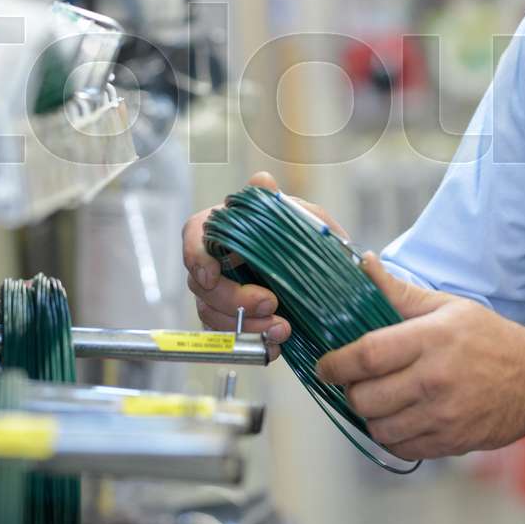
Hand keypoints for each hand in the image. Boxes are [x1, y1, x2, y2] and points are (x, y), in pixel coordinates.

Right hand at [182, 170, 349, 360]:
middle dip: (233, 298)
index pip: (194, 236)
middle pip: (202, 283)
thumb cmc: (309, 239)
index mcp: (225, 228)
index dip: (196, 256)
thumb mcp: (304, 217)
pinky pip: (229, 337)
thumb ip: (280, 203)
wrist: (329, 277)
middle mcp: (216, 261)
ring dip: (246, 325)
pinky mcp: (232, 321)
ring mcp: (220, 293)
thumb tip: (261, 181)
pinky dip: (253, 342)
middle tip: (271, 303)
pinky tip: (276, 343)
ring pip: (212, 314)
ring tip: (282, 328)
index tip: (211, 274)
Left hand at [317, 255, 524, 460]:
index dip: (335, 364)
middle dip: (350, 391)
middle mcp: (434, 380)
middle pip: (365, 397)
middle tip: (354, 382)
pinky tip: (398, 418)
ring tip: (377, 400)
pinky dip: (390, 436)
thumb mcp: (448, 306)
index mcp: (431, 339)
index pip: (366, 355)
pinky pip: (400, 448)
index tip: (325, 365)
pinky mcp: (450, 442)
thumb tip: (365, 265)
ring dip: (369, 416)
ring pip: (378, 427)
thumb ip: (400, 292)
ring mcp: (442, 415)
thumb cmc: (491, 338)